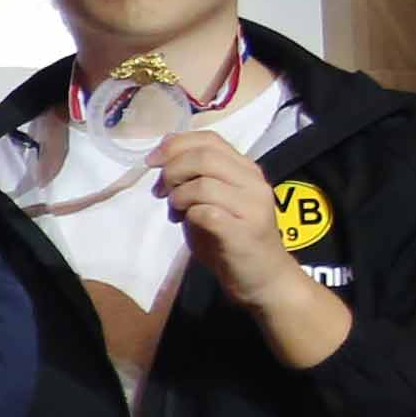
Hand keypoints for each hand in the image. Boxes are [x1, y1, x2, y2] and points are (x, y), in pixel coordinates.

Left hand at [155, 128, 299, 309]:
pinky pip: (205, 212)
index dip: (176, 144)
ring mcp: (252, 206)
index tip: (152, 161)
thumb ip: (193, 178)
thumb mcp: (211, 201)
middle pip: (203, 157)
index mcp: (245, 170)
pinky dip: (187, 214)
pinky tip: (185, 223)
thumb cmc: (232, 239)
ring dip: (177, 196)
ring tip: (175, 211)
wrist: (263, 277)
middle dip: (171, 170)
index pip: (210, 139)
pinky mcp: (244, 231)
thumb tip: (162, 156)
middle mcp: (253, 182)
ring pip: (202, 184)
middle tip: (159, 191)